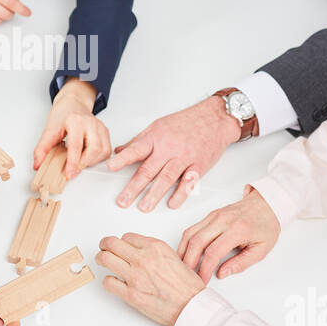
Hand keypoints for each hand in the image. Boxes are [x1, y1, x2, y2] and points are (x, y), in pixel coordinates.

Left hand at [32, 78, 110, 178]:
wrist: (73, 103)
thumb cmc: (63, 115)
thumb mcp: (49, 130)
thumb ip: (42, 148)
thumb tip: (38, 164)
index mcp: (75, 121)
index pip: (76, 145)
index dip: (73, 162)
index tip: (69, 173)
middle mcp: (90, 123)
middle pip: (94, 149)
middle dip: (83, 164)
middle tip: (72, 170)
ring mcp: (100, 127)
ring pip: (103, 151)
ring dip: (91, 162)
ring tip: (79, 162)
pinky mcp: (105, 132)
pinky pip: (106, 151)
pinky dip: (98, 158)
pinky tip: (87, 157)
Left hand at [96, 233, 205, 325]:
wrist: (191, 306)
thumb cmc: (187, 286)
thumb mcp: (174, 257)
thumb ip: (154, 252)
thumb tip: (140, 251)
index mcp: (155, 247)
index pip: (127, 237)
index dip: (122, 241)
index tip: (121, 245)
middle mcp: (143, 259)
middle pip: (112, 244)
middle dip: (105, 245)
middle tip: (103, 248)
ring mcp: (135, 276)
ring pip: (105, 259)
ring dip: (101, 259)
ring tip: (102, 261)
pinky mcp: (130, 294)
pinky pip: (108, 282)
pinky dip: (108, 281)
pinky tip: (112, 281)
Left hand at [107, 96, 241, 211]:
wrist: (214, 119)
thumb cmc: (186, 122)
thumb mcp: (158, 126)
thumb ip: (139, 140)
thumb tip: (120, 150)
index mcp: (156, 137)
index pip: (136, 149)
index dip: (123, 158)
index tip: (111, 167)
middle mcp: (169, 148)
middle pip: (149, 170)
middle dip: (134, 187)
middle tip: (123, 201)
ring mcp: (185, 158)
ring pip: (167, 178)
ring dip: (154, 194)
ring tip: (144, 206)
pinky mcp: (199, 166)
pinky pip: (188, 182)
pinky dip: (180, 194)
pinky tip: (172, 203)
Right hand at [178, 186, 281, 282]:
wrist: (267, 204)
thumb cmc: (266, 225)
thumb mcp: (261, 249)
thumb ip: (241, 263)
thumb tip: (222, 273)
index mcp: (237, 230)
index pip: (214, 251)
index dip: (205, 268)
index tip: (202, 280)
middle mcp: (223, 220)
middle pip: (197, 242)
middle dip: (189, 262)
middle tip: (187, 276)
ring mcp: (214, 216)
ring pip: (190, 234)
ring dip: (183, 251)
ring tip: (182, 266)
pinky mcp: (210, 215)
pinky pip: (192, 228)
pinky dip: (186, 242)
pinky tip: (185, 253)